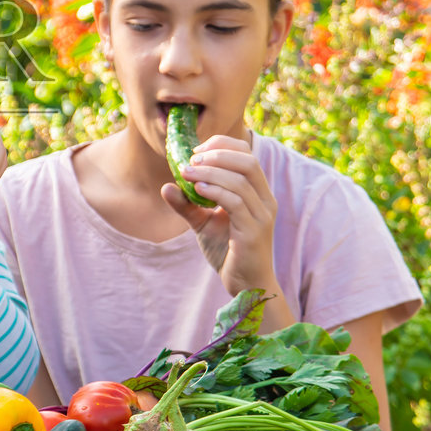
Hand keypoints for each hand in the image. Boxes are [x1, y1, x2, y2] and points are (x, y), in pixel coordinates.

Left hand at [160, 135, 277, 293]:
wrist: (246, 284)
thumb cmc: (227, 251)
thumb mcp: (203, 223)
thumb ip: (187, 204)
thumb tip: (166, 186)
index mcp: (257, 193)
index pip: (247, 154)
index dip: (222, 145)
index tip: (196, 150)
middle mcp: (265, 200)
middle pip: (248, 160)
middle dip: (217, 154)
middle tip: (190, 160)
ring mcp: (262, 215)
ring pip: (241, 179)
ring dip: (210, 171)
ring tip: (187, 172)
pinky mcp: (254, 231)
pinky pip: (236, 201)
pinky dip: (215, 190)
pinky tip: (198, 190)